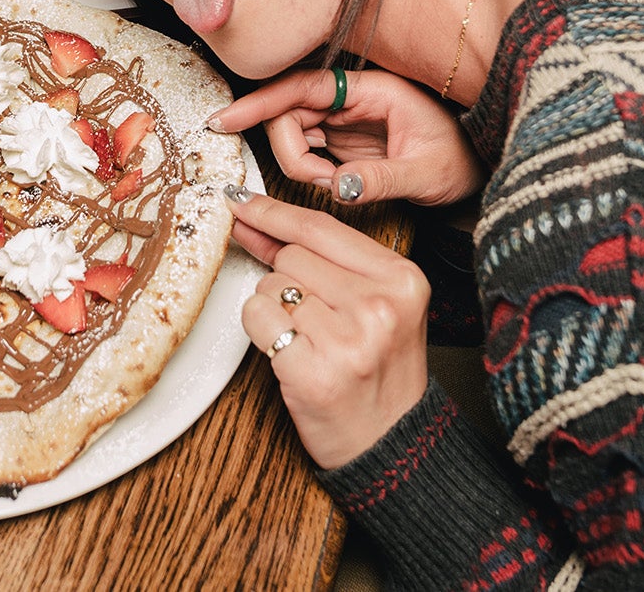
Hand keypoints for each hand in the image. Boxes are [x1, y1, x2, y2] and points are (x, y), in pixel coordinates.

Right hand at [210, 68, 483, 206]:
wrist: (479, 170)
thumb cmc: (462, 161)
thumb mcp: (427, 174)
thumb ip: (381, 179)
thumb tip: (336, 187)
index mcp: (373, 89)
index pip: (302, 86)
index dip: (260, 101)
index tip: (226, 120)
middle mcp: (354, 97)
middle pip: (289, 109)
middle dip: (288, 148)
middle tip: (318, 182)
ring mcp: (347, 117)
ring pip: (294, 129)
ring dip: (298, 162)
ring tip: (332, 185)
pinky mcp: (344, 138)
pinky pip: (307, 146)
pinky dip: (307, 168)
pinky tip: (330, 183)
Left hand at [229, 187, 429, 468]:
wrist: (390, 442)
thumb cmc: (379, 371)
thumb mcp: (375, 304)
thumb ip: (323, 259)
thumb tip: (255, 219)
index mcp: (402, 278)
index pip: (321, 227)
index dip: (273, 213)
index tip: (241, 201)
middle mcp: (379, 304)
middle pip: (290, 256)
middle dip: (287, 282)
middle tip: (315, 320)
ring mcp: (347, 338)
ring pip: (270, 286)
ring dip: (276, 310)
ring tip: (311, 342)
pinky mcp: (312, 370)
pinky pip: (257, 318)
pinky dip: (262, 334)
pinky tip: (293, 355)